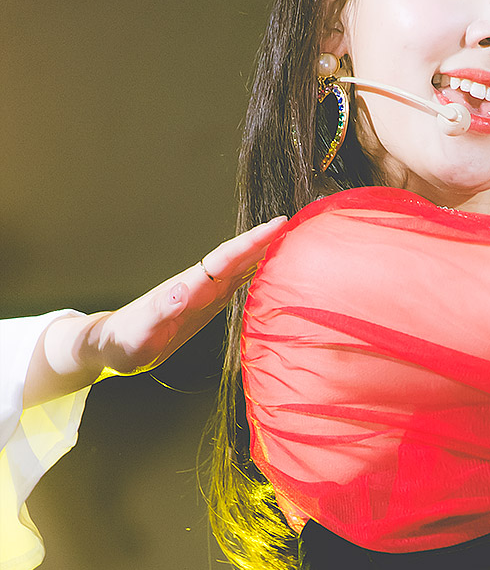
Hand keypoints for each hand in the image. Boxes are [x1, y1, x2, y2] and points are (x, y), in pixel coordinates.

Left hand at [22, 216, 287, 407]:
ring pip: (238, 268)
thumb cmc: (124, 343)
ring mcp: (202, 295)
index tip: (277, 226)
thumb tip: (184, 290)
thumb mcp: (141, 332)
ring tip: (291, 242)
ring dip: (262, 254)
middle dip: (264, 241)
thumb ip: (161, 311)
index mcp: (188, 289)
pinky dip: (254, 274)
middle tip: (297, 224)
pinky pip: (234, 285)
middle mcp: (198, 287)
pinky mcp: (203, 306)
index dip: (251, 243)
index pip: (225, 259)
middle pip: (236, 258)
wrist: (113, 345)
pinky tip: (269, 272)